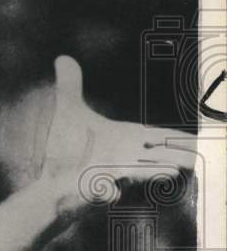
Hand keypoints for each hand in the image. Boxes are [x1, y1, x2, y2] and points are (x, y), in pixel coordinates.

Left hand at [42, 56, 194, 210]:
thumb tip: (63, 58)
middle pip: (157, 155)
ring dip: (150, 172)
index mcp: (123, 138)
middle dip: (176, 154)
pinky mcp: (89, 188)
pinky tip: (112, 191)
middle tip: (198, 156)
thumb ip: (70, 85)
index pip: (158, 136)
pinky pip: (102, 192)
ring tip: (170, 170)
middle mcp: (120, 157)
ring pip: (135, 173)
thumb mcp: (67, 112)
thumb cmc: (65, 148)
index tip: (202, 141)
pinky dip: (107, 191)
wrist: (47, 179)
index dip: (178, 138)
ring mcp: (107, 174)